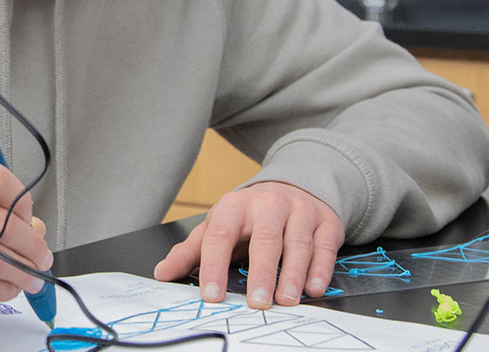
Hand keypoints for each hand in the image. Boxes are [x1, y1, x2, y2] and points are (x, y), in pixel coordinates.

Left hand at [153, 181, 343, 308]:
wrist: (294, 186)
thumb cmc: (251, 215)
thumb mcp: (220, 225)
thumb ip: (191, 251)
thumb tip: (162, 272)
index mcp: (235, 207)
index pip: (220, 236)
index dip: (214, 266)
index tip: (211, 295)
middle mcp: (268, 205)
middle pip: (264, 239)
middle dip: (260, 272)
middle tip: (257, 302)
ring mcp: (299, 211)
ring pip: (297, 243)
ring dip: (292, 274)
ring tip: (286, 300)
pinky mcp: (325, 222)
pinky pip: (324, 247)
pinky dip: (320, 269)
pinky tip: (313, 287)